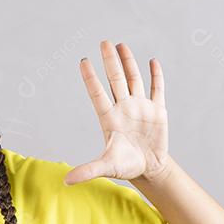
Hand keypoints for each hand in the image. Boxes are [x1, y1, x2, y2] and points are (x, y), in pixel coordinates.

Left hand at [64, 40, 170, 185]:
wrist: (149, 168)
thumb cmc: (125, 166)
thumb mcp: (107, 167)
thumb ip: (88, 170)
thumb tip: (66, 181)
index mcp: (109, 118)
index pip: (98, 93)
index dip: (91, 78)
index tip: (83, 61)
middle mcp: (123, 108)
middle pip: (115, 79)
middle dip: (110, 61)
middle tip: (104, 42)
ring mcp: (140, 107)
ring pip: (134, 79)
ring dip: (129, 62)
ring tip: (121, 45)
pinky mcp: (157, 111)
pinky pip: (157, 89)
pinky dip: (156, 76)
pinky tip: (152, 62)